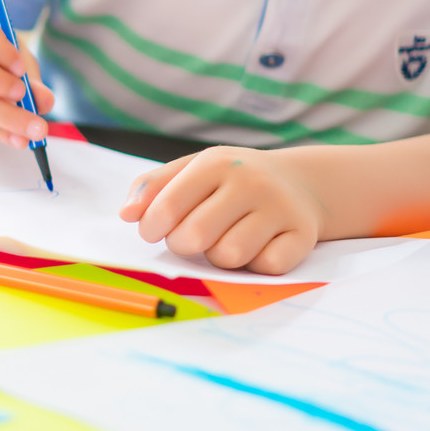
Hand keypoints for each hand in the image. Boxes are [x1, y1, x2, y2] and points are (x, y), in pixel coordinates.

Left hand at [119, 146, 322, 274]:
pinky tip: (257, 246)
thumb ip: (152, 187)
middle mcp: (251, 182)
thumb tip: (127, 214)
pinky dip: (255, 264)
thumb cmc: (231, 180)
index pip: (169, 206)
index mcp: (217, 163)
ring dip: (218, 257)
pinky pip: (266, 267)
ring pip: (229, 256)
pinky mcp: (302, 235)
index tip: (153, 230)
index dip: (152, 227)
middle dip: (183, 244)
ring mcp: (280, 208)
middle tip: (190, 237)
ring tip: (224, 240)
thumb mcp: (192, 170)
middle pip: (196, 236)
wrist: (299, 182)